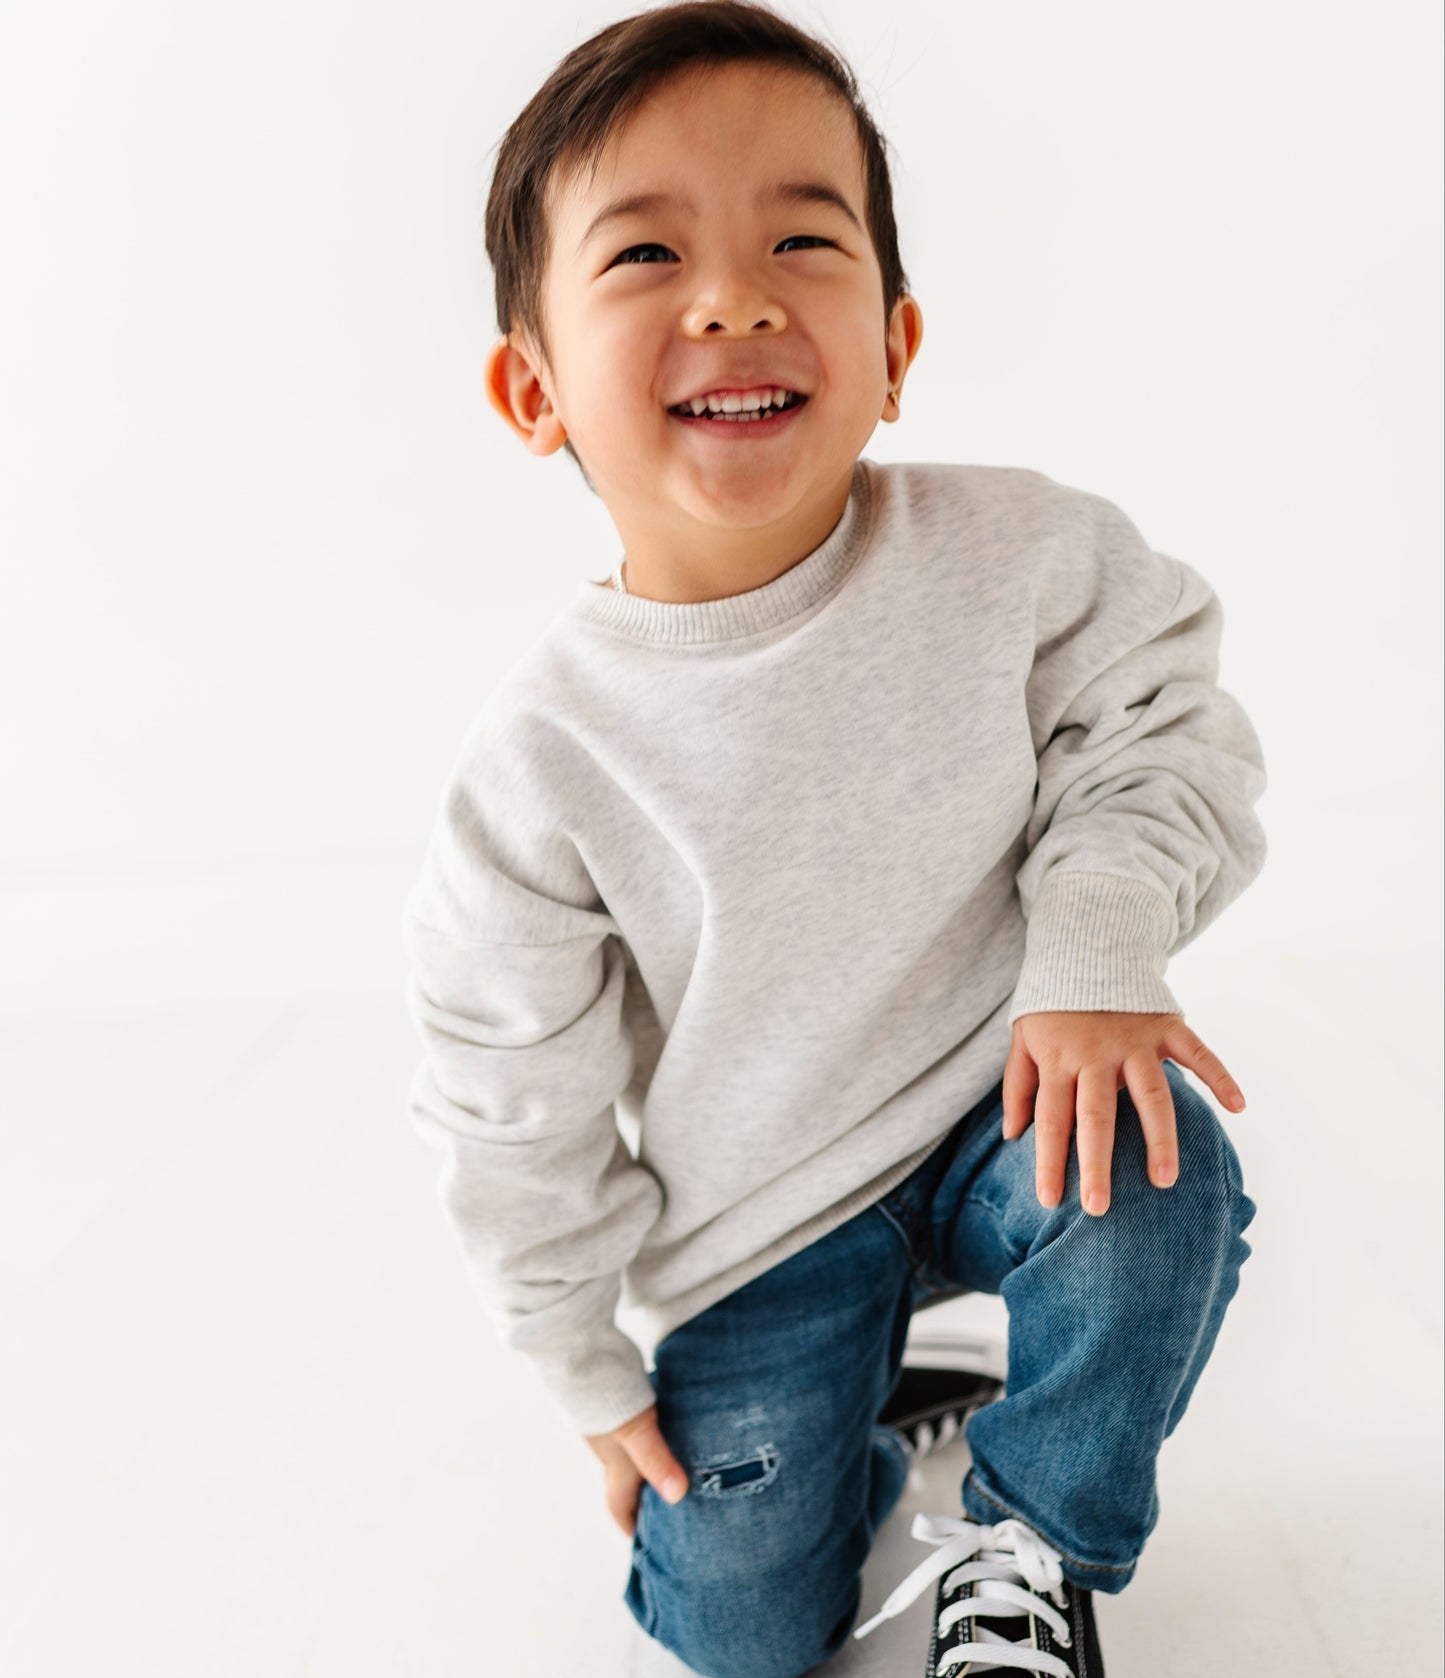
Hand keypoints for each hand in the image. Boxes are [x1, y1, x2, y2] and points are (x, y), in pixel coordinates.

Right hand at [584, 1403, 688, 1538]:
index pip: (619, 1505)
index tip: (646, 1542)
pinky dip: (654, 1434)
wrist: (576, 1348)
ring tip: (679, 1465)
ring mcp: (611, 1421)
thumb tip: (678, 1495)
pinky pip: (637, 1426)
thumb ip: (655, 1459)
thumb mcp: (636, 1430)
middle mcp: (610, 1446)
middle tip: (672, 1507)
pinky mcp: (616, 1399)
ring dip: (652, 1463)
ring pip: (634, 1453)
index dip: (631, 1525)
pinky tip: (670, 1423)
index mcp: (613, 1462)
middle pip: (628, 1482)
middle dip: (646, 1498)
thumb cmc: (604, 1394)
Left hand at [1002, 1011, 1245, 1216]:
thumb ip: (1017, 1086)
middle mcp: (1096, 1054)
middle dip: (1096, 1163)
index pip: (1050, 1118)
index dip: (1048, 1160)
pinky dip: (1219, 1076)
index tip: (1049, 1200)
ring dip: (1159, 1138)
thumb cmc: (1052, 1005)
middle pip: (1096, 1116)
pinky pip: (1197, 1053)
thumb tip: (1012, 1136)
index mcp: (1058, 1059)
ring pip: (1149, 1095)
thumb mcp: (1022, 1038)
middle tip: (1098, 1208)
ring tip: (1164, 1180)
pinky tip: (1238, 1106)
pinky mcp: (1165, 1025)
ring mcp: (1134, 1040)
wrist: (1086, 945)